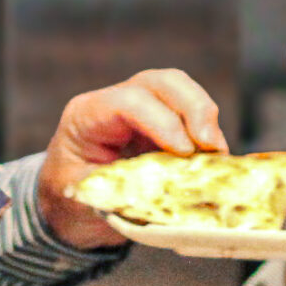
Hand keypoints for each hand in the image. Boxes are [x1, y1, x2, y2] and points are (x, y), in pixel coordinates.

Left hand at [37, 68, 227, 248]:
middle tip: (210, 144)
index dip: (161, 121)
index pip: (127, 101)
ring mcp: (141, 109)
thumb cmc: (69, 198)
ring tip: (217, 154)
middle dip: (193, 107)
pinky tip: (215, 160)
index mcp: (85, 117)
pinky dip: (207, 134)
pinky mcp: (162, 122)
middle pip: (160, 82)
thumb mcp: (83, 199)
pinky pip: (191, 114)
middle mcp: (114, 103)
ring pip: (181, 90)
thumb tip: (161, 195)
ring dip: (205, 118)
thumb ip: (120, 193)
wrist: (67, 203)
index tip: (184, 151)